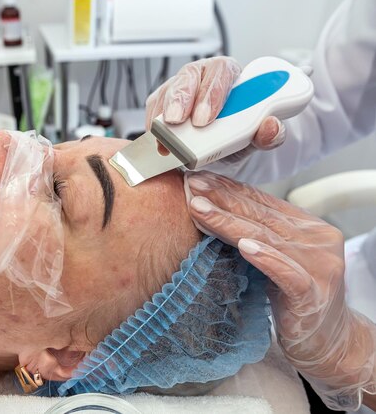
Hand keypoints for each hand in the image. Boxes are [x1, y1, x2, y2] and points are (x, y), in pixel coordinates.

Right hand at [146, 57, 284, 159]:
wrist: (227, 141)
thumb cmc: (243, 129)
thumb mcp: (259, 134)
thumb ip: (271, 132)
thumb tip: (271, 126)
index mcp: (227, 73)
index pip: (220, 73)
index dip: (210, 93)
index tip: (204, 119)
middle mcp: (202, 76)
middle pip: (188, 78)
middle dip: (180, 99)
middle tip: (176, 121)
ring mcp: (179, 89)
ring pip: (166, 93)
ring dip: (162, 115)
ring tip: (162, 138)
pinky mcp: (163, 103)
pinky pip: (154, 110)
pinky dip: (153, 126)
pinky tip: (156, 141)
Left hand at [185, 170, 375, 410]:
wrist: (328, 341)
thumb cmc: (294, 297)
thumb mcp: (275, 259)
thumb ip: (255, 234)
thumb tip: (211, 208)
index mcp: (308, 227)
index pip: (262, 201)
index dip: (228, 188)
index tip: (198, 178)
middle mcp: (317, 240)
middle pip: (260, 215)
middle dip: (222, 199)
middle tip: (193, 187)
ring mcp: (319, 266)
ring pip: (266, 238)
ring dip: (229, 222)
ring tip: (201, 210)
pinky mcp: (313, 293)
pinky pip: (286, 272)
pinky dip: (265, 258)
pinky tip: (244, 247)